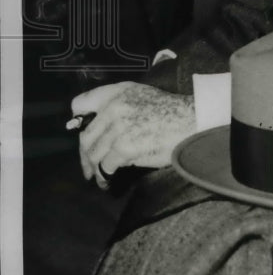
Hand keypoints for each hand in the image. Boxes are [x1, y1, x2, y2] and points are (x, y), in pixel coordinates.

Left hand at [71, 82, 195, 188]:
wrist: (192, 121)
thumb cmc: (171, 112)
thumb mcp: (142, 97)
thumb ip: (119, 106)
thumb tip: (100, 131)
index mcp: (117, 92)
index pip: (80, 104)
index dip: (77, 122)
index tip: (82, 135)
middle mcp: (114, 106)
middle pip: (85, 136)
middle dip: (84, 156)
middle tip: (87, 167)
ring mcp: (118, 127)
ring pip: (93, 154)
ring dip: (93, 170)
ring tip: (98, 178)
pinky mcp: (124, 147)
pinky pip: (105, 166)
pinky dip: (104, 177)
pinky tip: (107, 182)